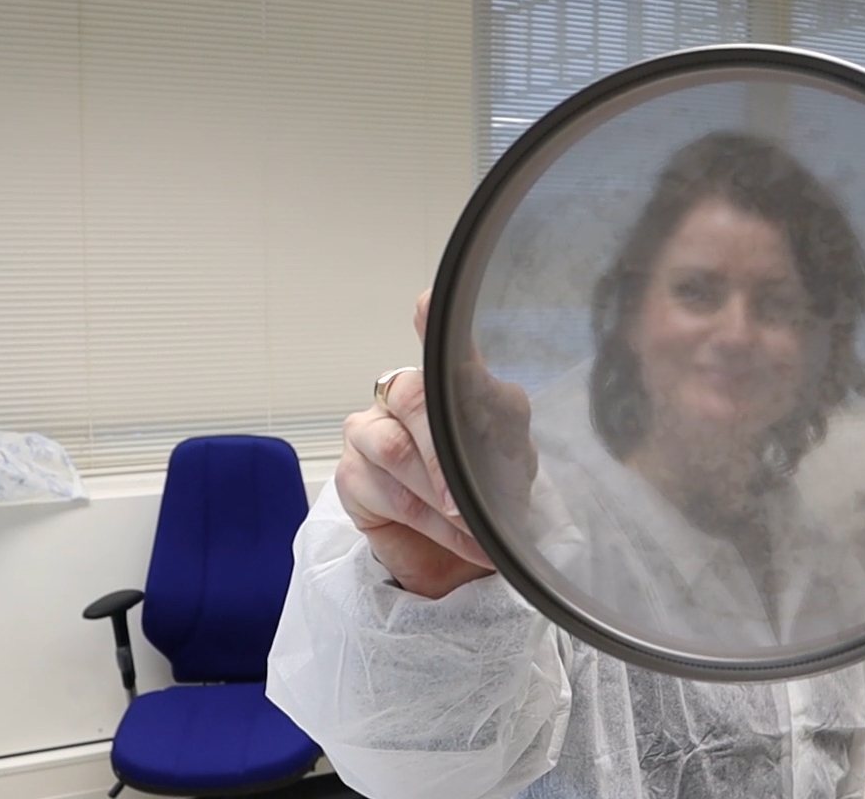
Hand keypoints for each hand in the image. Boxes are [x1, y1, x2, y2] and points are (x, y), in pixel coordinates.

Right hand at [335, 290, 536, 598]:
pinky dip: (431, 523)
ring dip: (441, 497)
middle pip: (413, 395)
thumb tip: (487, 398)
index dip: (429, 320)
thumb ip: (501, 423)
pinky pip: (387, 494)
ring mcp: (369, 431)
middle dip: (444, 450)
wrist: (462, 559)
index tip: (427, 304)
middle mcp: (401, 395)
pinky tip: (459, 538)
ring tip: (475, 529)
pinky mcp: (352, 476)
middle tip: (468, 497)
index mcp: (448, 381)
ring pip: (395, 450)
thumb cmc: (488, 497)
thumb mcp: (513, 457)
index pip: (434, 336)